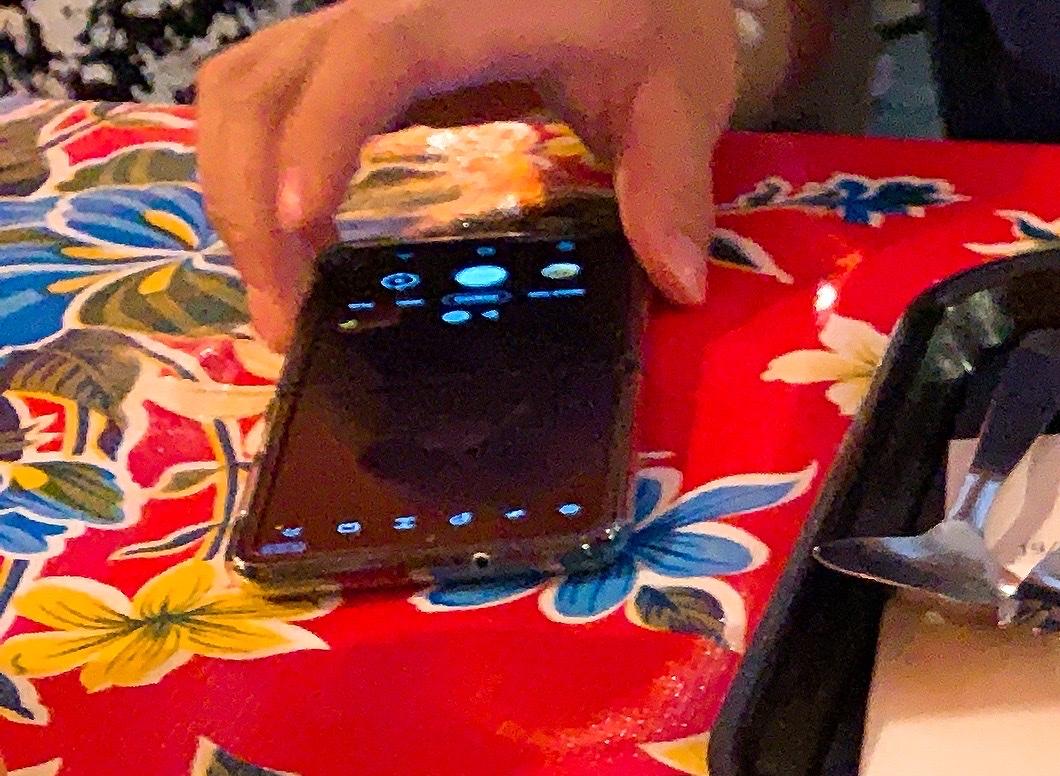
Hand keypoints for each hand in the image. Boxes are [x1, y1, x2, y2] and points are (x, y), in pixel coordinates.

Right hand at [199, 0, 741, 347]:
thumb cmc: (650, 15)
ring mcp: (351, 27)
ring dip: (235, 189)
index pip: (368, 62)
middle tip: (289, 318)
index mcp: (460, 12)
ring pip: (239, 90)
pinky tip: (289, 243)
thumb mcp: (682, 90)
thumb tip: (678, 282)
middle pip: (262, 85)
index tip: (305, 226)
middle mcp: (382, 8)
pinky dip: (250, 167)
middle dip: (250, 200)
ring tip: (282, 295)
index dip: (322, 138)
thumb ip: (673, 181)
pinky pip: (263, 98)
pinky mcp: (346, 55)